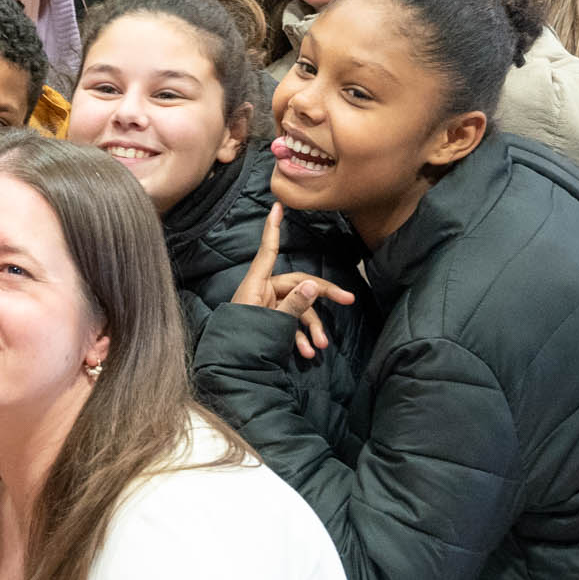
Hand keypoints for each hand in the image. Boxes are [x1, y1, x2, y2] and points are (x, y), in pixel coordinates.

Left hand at [227, 203, 354, 359]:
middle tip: (348, 301)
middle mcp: (262, 292)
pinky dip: (299, 337)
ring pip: (297, 309)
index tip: (277, 206)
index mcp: (256, 285)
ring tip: (321, 346)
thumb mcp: (271, 324)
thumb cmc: (243, 344)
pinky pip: (288, 325)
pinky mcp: (268, 324)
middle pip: (298, 284)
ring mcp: (265, 308)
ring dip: (311, 327)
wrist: (230, 372)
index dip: (273, 228)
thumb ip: (294, 305)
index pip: (269, 250)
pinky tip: (308, 353)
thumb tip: (313, 285)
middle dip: (322, 296)